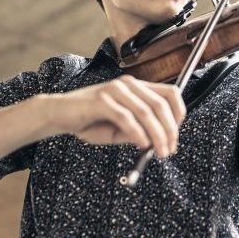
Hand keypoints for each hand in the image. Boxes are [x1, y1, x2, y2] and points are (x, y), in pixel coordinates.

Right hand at [46, 75, 184, 157]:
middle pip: (161, 105)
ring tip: (158, 152)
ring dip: (157, 135)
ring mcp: (115, 90)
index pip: (170, 94)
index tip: (176, 136)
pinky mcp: (101, 100)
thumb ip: (140, 131)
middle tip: (169, 151)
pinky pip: (127, 118)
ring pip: (147, 112)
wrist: (59, 115)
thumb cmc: (90, 122)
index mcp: (136, 88)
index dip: (179, 115)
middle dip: (170, 131)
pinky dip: (138, 133)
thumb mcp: (120, 129)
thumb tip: (160, 142)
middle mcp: (128, 85)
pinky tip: (141, 145)